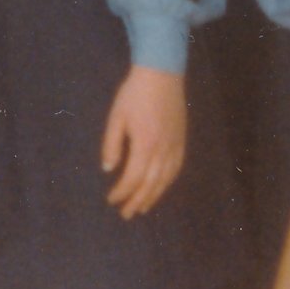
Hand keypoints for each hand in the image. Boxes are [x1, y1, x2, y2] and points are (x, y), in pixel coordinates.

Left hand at [102, 65, 184, 217]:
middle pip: (150, 184)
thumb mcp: (116, 117)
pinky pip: (176, 168)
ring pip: (165, 180)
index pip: (133, 178)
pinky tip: (160, 187)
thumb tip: (108, 169)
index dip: (122, 192)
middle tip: (126, 214)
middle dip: (137, 201)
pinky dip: (167, 182)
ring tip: (142, 208)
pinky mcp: (182, 141)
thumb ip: (112, 144)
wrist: (162, 74)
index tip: (112, 200)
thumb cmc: (134, 94)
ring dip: (153, 196)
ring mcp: (175, 146)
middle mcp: (162, 150)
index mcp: (144, 145)